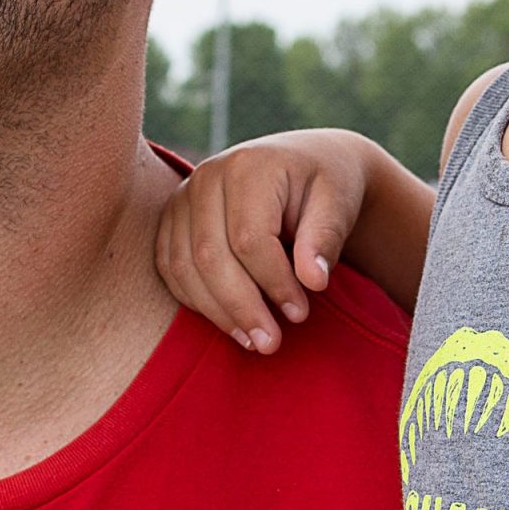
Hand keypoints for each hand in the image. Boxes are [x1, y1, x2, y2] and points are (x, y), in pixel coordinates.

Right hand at [156, 130, 376, 352]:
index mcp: (248, 166)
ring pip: (183, 266)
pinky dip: (195, 300)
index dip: (273, 283)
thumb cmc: (325, 184)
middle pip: (209, 255)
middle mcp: (206, 176)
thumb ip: (325, 239)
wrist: (303, 166)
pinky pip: (170, 268)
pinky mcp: (172, 219)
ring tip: (252, 341)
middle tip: (270, 343)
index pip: (249, 238)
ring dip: (216, 312)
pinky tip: (229, 321)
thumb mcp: (338, 203)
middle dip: (240, 307)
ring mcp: (182, 197)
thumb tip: (314, 282)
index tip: (300, 314)